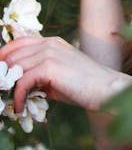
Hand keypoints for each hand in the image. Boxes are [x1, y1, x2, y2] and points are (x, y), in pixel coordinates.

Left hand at [0, 35, 131, 113]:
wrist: (103, 88)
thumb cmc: (82, 85)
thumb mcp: (57, 76)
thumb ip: (38, 75)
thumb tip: (17, 83)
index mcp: (52, 42)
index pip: (19, 42)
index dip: (4, 54)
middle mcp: (49, 43)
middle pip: (14, 55)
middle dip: (4, 74)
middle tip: (3, 91)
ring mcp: (49, 53)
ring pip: (16, 68)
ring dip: (9, 87)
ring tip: (13, 102)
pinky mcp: (49, 67)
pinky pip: (22, 81)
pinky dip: (18, 96)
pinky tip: (20, 107)